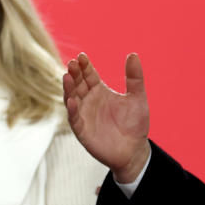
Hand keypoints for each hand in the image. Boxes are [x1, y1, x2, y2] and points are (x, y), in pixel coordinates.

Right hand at [63, 52, 151, 182]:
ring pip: (71, 97)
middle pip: (77, 84)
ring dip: (68, 88)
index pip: (88, 75)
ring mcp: (83, 114)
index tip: (82, 56)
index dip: (85, 66)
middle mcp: (88, 100)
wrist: (134, 150)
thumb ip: (134, 78)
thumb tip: (133, 54)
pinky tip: (71, 100)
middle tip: (72, 63)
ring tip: (67, 76)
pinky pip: (74, 118)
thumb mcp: (137, 98)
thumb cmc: (135, 124)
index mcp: (99, 91)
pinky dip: (72, 109)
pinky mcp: (82, 130)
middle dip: (74, 73)